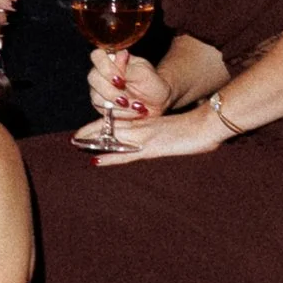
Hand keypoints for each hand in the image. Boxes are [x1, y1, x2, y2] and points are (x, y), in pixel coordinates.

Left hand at [77, 98, 225, 164]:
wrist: (208, 124)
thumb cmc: (198, 127)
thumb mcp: (178, 129)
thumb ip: (167, 131)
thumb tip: (164, 136)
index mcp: (149, 122)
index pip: (121, 122)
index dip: (104, 126)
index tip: (90, 130)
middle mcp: (143, 127)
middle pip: (113, 129)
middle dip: (93, 133)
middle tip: (75, 138)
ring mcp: (146, 136)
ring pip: (115, 138)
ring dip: (96, 142)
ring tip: (77, 144)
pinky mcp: (152, 148)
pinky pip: (126, 153)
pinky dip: (110, 157)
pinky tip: (97, 160)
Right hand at [87, 46, 165, 123]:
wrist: (157, 102)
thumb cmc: (152, 84)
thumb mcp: (145, 74)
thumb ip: (129, 67)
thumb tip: (120, 55)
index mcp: (113, 60)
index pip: (97, 56)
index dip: (105, 68)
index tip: (121, 80)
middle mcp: (102, 73)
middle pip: (93, 78)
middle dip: (110, 91)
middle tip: (126, 100)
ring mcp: (99, 89)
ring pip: (96, 96)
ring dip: (116, 105)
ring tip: (136, 107)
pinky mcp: (101, 105)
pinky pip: (103, 110)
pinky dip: (119, 113)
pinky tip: (132, 112)